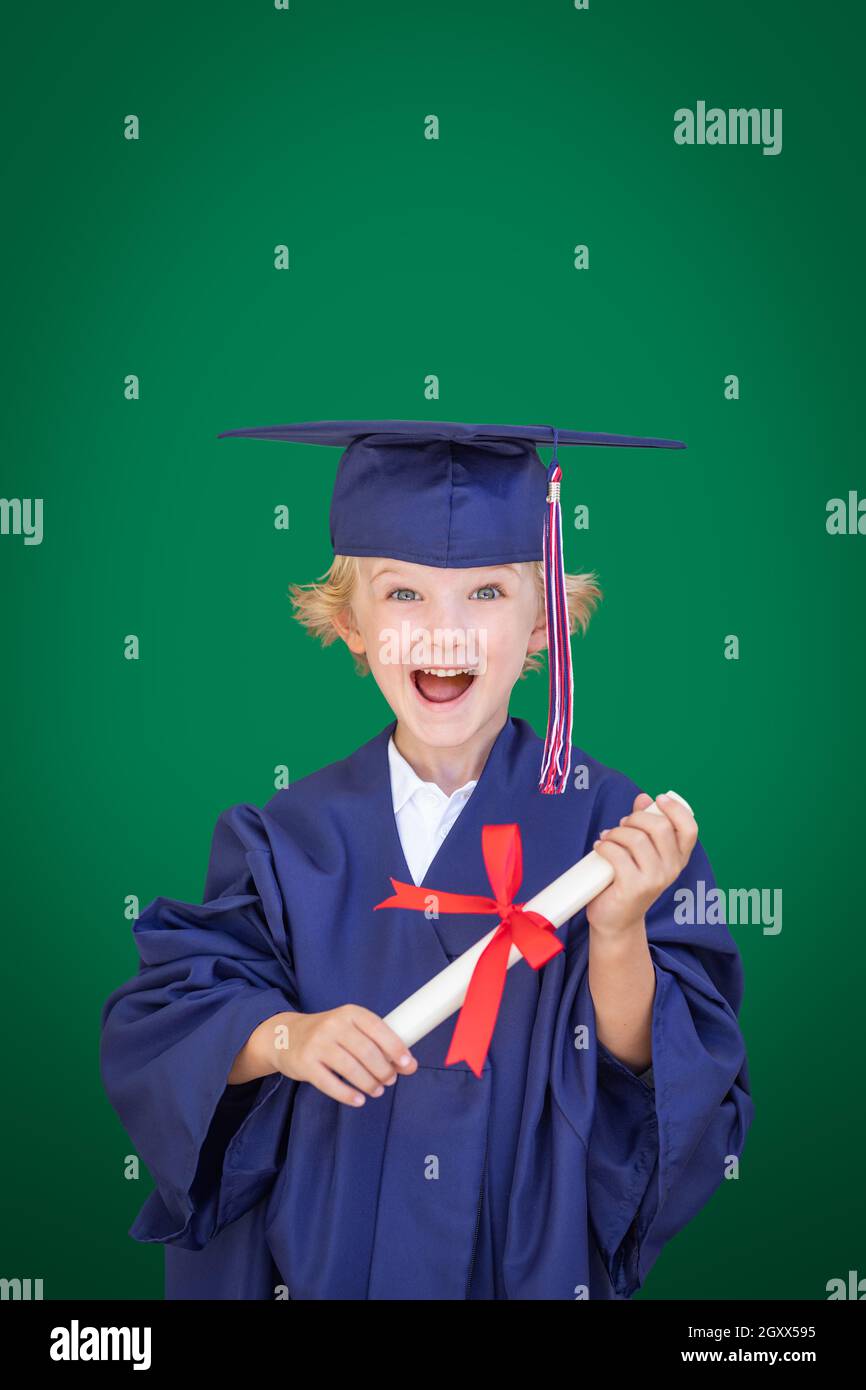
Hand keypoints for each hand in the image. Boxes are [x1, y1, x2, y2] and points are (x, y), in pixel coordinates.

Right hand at [250, 1005, 417, 1107]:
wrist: (285, 1036)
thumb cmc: (328, 1034)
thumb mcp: (351, 1028)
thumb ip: (377, 1043)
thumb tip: (409, 1064)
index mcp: (350, 1012)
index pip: (378, 1028)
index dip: (395, 1047)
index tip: (407, 1064)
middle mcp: (333, 1025)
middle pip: (366, 1051)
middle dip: (383, 1070)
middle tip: (390, 1080)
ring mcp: (317, 1044)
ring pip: (350, 1069)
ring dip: (369, 1084)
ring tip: (377, 1090)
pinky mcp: (305, 1064)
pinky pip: (330, 1083)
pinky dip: (347, 1095)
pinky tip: (359, 1100)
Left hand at [587, 792, 698, 938]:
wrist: (616, 920)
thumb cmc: (627, 881)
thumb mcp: (640, 851)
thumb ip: (644, 824)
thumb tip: (644, 798)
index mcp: (678, 858)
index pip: (690, 828)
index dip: (675, 809)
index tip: (658, 799)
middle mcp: (672, 869)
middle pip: (660, 827)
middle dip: (636, 818)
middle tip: (622, 824)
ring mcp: (655, 879)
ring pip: (636, 838)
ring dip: (616, 833)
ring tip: (608, 839)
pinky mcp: (634, 887)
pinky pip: (617, 854)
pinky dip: (604, 846)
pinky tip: (599, 848)